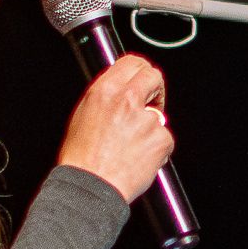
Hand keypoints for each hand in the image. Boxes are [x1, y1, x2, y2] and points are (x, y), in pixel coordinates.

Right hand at [58, 53, 172, 202]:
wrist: (90, 186)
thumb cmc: (82, 158)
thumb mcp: (84, 115)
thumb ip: (106, 98)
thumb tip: (121, 89)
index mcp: (105, 91)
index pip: (132, 62)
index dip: (141, 71)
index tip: (144, 81)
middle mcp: (127, 100)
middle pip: (153, 76)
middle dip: (155, 88)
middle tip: (151, 103)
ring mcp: (147, 120)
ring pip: (159, 115)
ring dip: (151, 128)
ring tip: (131, 147)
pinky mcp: (161, 139)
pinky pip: (165, 139)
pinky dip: (156, 149)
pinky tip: (138, 159)